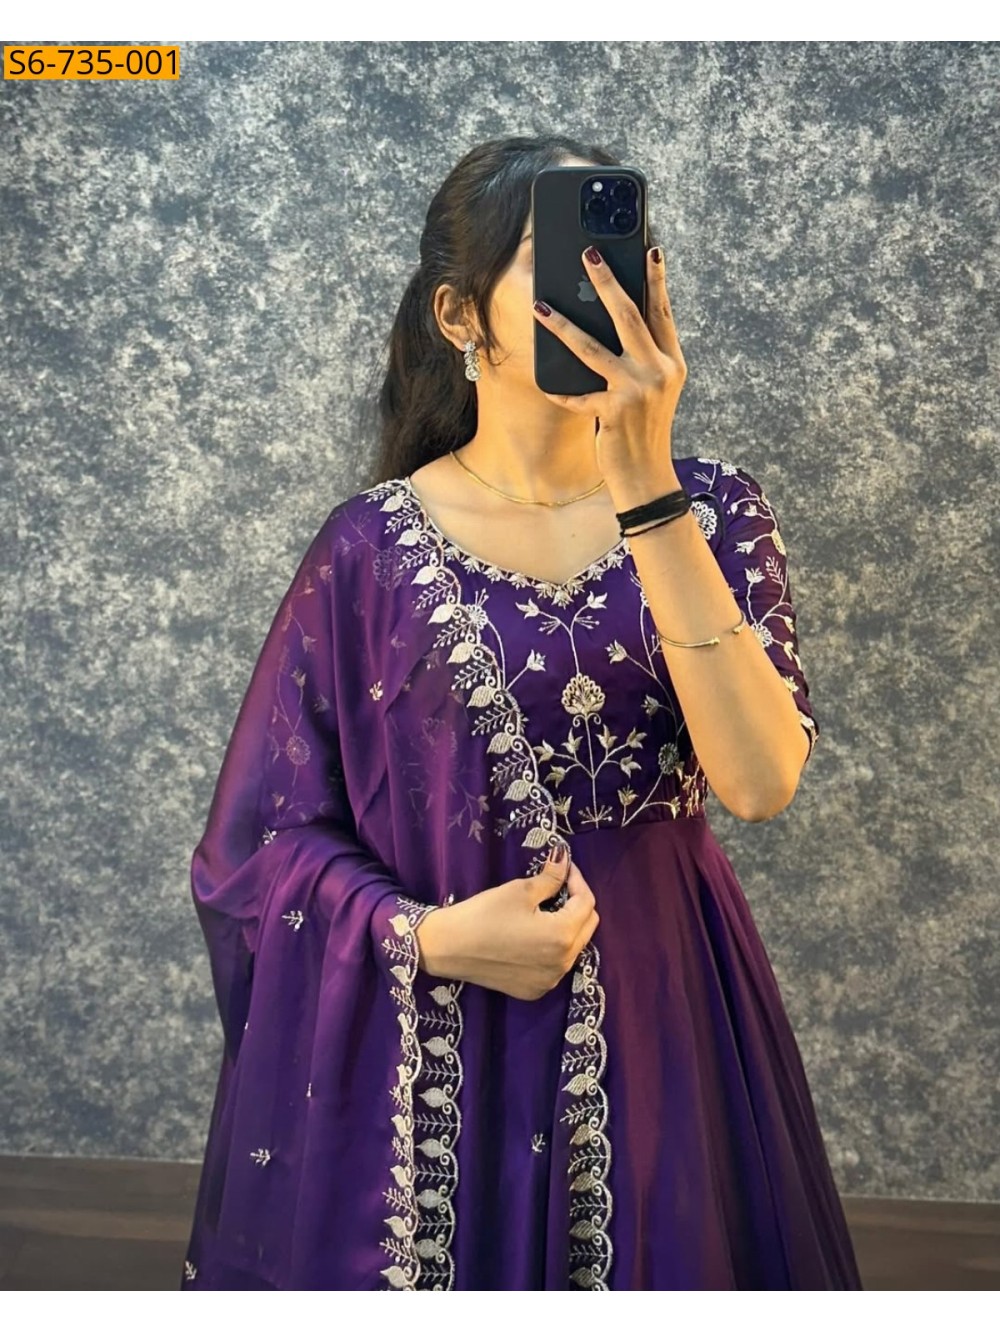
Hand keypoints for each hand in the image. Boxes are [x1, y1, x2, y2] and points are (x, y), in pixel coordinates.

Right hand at [414, 851, 599, 1001]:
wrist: (448, 947)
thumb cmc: (484, 914)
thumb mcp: (520, 890)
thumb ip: (551, 878)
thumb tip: (565, 859)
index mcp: (562, 936)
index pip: (586, 903)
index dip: (577, 880)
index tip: (564, 867)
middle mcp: (563, 964)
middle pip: (587, 927)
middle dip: (578, 903)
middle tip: (559, 886)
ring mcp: (549, 981)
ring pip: (574, 947)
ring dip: (568, 925)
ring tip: (548, 908)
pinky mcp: (535, 990)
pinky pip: (556, 965)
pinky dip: (554, 947)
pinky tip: (535, 935)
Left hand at [531, 245, 686, 498]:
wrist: (648, 477)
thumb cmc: (645, 431)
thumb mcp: (655, 391)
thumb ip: (643, 359)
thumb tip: (614, 323)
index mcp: (671, 363)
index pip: (663, 313)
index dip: (657, 281)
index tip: (650, 250)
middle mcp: (658, 372)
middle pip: (629, 317)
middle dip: (607, 283)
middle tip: (589, 254)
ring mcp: (636, 392)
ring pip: (592, 349)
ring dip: (563, 326)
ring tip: (540, 306)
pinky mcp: (613, 413)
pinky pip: (577, 395)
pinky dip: (560, 391)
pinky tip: (542, 382)